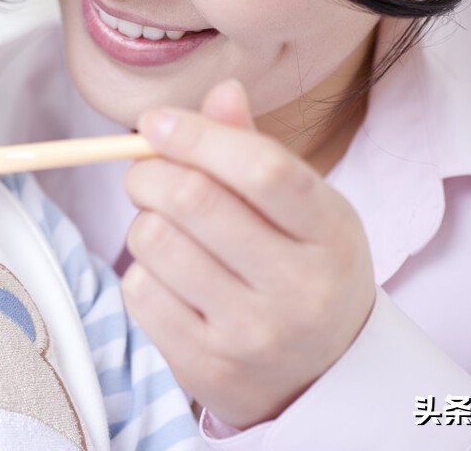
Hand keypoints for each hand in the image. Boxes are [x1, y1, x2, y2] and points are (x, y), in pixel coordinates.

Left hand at [122, 79, 375, 428]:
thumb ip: (257, 150)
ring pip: (154, 242)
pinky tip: (168, 276)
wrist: (323, 379)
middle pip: (193, 200)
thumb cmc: (304, 272)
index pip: (261, 169)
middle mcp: (299, 289)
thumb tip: (222, 91)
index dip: (197, 135)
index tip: (156, 122)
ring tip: (165, 229)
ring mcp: (252, 334)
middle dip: (149, 171)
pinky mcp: (207, 367)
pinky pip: (139, 291)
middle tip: (145, 172)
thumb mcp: (305, 210)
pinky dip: (140, 270)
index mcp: (332, 234)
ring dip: (144, 222)